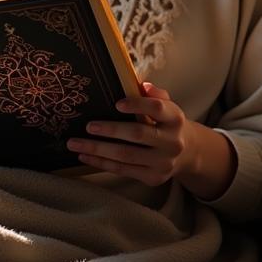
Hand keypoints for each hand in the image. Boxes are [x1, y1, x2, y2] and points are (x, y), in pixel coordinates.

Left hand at [66, 81, 235, 196]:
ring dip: (97, 149)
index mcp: (175, 118)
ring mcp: (163, 163)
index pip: (157, 108)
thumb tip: (141, 84)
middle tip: (88, 126)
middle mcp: (173, 142)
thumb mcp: (166, 106)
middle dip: (110, 130)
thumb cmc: (166, 123)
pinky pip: (123, 170)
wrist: (187, 153)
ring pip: (126, 155)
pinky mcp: (153, 178)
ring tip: (75, 144)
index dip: (137, 105)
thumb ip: (154, 94)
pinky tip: (85, 156)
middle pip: (138, 134)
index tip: (117, 104)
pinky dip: (101, 163)